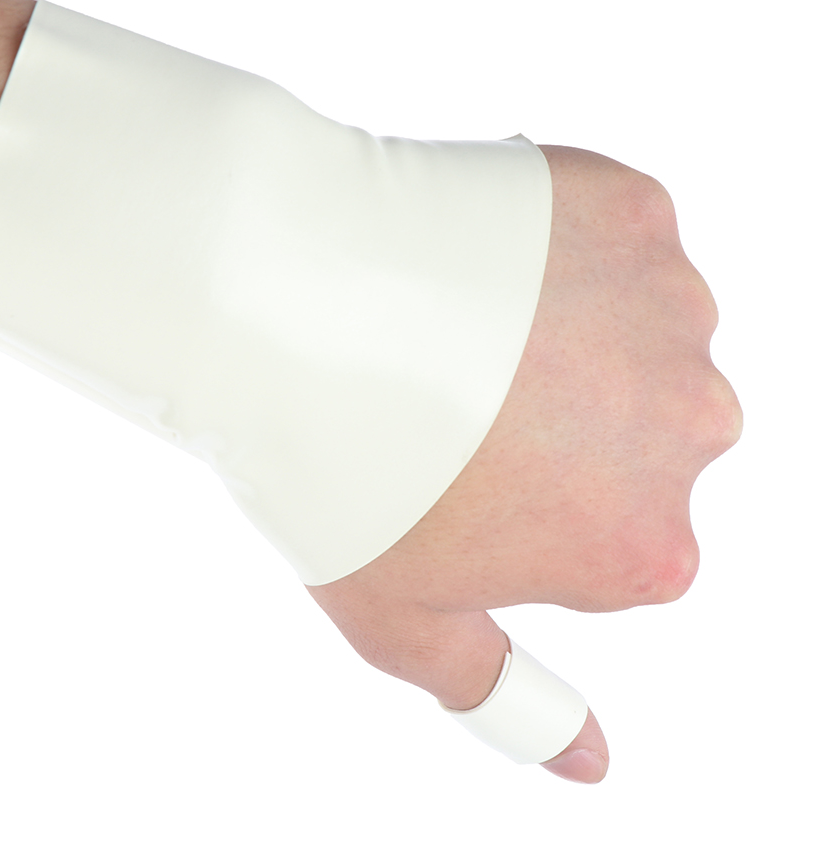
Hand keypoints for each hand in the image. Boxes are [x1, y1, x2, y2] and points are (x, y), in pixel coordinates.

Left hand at [307, 144, 741, 782]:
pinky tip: (473, 252)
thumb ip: (507, 700)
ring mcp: (672, 308)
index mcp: (644, 546)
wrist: (279, 301)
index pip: (608, 530)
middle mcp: (694, 427)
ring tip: (454, 315)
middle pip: (635, 429)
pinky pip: (612, 233)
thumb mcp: (401, 621)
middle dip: (559, 415)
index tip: (446, 462)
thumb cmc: (328, 468)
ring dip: (561, 324)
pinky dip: (555, 240)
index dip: (521, 495)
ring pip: (631, 328)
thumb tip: (594, 765)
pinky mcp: (637, 207)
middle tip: (446, 387)